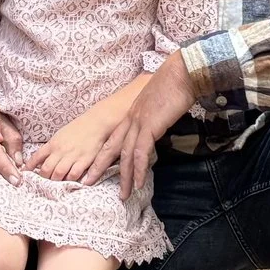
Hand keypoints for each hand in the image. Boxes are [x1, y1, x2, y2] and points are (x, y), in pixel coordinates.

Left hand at [27, 107, 115, 182]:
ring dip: (56, 181)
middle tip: (43, 183)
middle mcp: (60, 151)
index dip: (29, 167)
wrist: (97, 122)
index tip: (24, 173)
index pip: (36, 157)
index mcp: (53, 144)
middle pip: (46, 170)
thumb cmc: (79, 128)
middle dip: (43, 178)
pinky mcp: (84, 161)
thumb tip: (43, 158)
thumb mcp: (61, 135)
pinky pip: (75, 175)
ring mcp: (72, 156)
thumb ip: (52, 147)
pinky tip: (71, 183)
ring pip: (58, 174)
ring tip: (56, 185)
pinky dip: (71, 181)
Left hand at [101, 54, 195, 196]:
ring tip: (123, 195)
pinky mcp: (150, 126)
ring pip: (125, 155)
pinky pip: (141, 153)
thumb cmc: (175, 87)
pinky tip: (139, 183)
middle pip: (110, 148)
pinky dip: (140, 170)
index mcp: (131, 115)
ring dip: (124, 177)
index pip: (112, 139)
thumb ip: (152, 119)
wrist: (182, 73)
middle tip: (88, 183)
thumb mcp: (158, 105)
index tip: (94, 168)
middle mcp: (130, 119)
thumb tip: (155, 130)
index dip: (101, 155)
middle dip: (98, 168)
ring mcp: (138, 123)